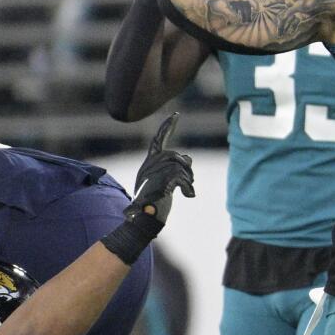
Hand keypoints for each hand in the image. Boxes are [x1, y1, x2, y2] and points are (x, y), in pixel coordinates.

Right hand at [127, 112, 195, 229]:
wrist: (144, 218)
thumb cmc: (154, 202)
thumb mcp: (164, 181)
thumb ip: (173, 168)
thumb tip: (188, 158)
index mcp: (148, 164)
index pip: (158, 141)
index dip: (167, 128)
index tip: (175, 116)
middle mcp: (149, 166)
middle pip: (174, 155)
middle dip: (186, 167)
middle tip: (190, 181)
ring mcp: (154, 174)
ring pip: (180, 166)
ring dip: (188, 178)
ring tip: (187, 190)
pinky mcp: (161, 182)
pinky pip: (181, 177)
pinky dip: (188, 187)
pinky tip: (188, 196)